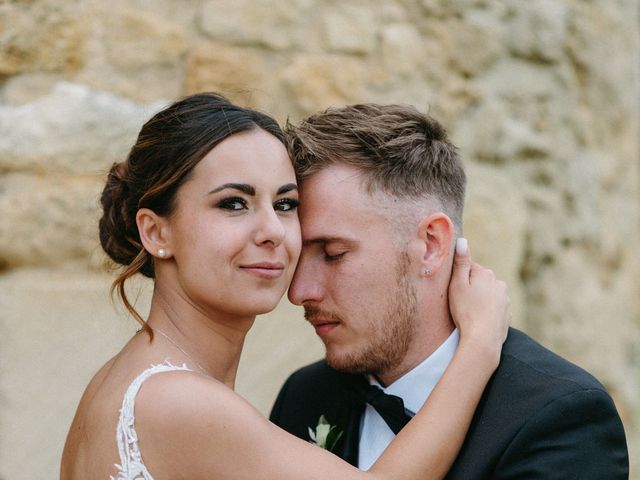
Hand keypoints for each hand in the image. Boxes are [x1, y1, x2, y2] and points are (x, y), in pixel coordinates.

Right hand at [448, 238, 510, 360]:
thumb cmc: (466, 311)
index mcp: (485, 274)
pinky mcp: (507, 313)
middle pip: (479, 281)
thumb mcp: (457, 285)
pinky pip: (493, 307)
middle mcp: (498, 283)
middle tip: (459, 303)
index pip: (469, 268)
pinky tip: (478, 320)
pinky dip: (486, 311)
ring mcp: (505, 298)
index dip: (458, 279)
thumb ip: (460, 263)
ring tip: (469, 313)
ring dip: (479, 299)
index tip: (453, 290)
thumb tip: (462, 241)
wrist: (483, 339)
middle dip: (470, 288)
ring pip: (487, 294)